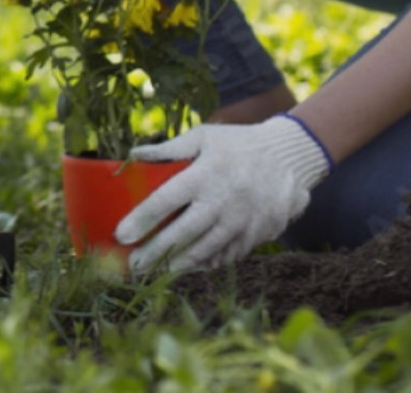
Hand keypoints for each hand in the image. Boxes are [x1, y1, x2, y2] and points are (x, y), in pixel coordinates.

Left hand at [117, 115, 332, 273]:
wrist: (289, 157)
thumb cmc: (238, 144)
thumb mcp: (204, 137)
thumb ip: (169, 149)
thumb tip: (133, 156)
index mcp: (205, 174)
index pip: (166, 200)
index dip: (142, 219)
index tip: (121, 235)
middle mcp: (223, 201)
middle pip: (183, 233)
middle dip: (155, 252)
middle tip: (133, 265)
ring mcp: (242, 221)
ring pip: (205, 250)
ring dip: (178, 265)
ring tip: (155, 273)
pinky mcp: (257, 234)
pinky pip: (227, 255)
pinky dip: (207, 263)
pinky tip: (188, 268)